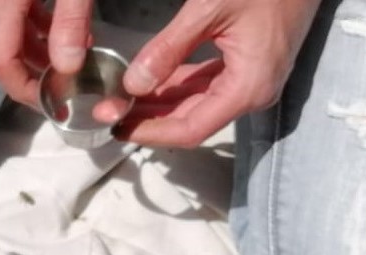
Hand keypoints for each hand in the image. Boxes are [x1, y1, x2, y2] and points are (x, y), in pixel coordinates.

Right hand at [0, 0, 95, 108]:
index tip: (56, 104)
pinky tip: (67, 32)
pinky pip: (16, 19)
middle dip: (35, 79)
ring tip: (75, 61)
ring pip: (11, 39)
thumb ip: (70, 20)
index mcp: (2, 5)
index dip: (26, 90)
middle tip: (67, 90)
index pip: (2, 63)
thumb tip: (68, 68)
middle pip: (4, 57)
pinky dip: (39, 33)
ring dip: (39, 56)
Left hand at [119, 0, 322, 147]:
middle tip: (111, 114)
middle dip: (150, 119)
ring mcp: (254, 81)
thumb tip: (134, 84)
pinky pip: (209, 85)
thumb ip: (170, 48)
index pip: (191, 128)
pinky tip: (152, 82)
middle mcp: (254, 92)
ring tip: (123, 101)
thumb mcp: (211, 7)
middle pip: (192, 120)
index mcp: (248, 87)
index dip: (152, 132)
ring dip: (161, 104)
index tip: (119, 127)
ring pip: (198, 104)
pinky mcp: (251, 66)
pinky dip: (179, 85)